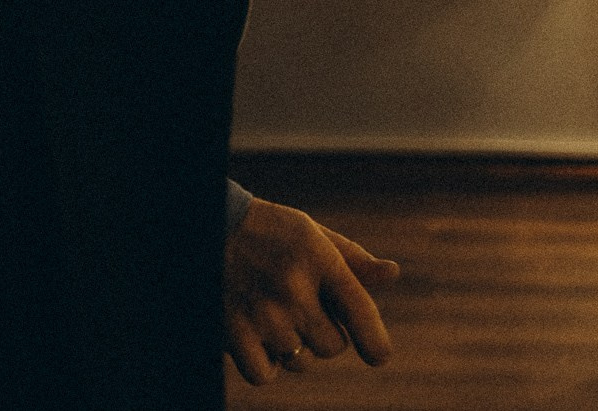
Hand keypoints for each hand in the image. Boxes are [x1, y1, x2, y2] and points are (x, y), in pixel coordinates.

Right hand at [225, 197, 398, 385]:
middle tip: (294, 306)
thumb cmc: (265, 230)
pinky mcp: (233, 331)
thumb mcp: (310, 234)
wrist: (205, 223)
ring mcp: (263, 312)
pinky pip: (264, 374)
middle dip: (319, 333)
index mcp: (319, 259)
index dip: (376, 344)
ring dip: (289, 347)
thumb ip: (351, 259)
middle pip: (332, 346)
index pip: (362, 313)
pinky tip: (253, 336)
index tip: (377, 355)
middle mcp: (294, 287)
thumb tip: (392, 273)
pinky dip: (262, 364)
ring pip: (299, 362)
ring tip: (268, 314)